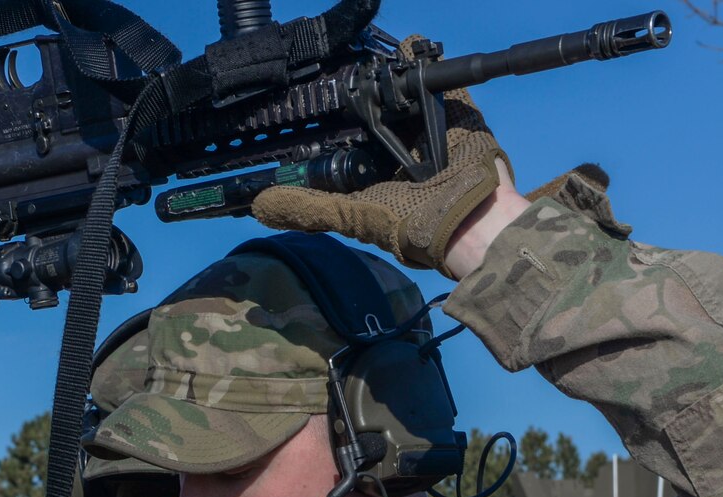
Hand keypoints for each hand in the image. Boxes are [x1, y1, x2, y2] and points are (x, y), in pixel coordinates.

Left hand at [249, 44, 516, 274]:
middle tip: (346, 74)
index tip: (310, 102)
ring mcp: (429, 129)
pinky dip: (430, 67)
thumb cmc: (405, 221)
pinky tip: (412, 49)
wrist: (464, 218)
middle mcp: (399, 148)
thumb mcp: (346, 215)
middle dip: (364, 93)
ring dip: (393, 79)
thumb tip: (258, 205)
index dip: (333, 120)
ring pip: (406, 95)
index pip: (347, 137)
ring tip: (374, 60)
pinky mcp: (456, 115)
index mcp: (372, 169)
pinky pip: (444, 85)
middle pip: (376, 110)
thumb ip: (307, 208)